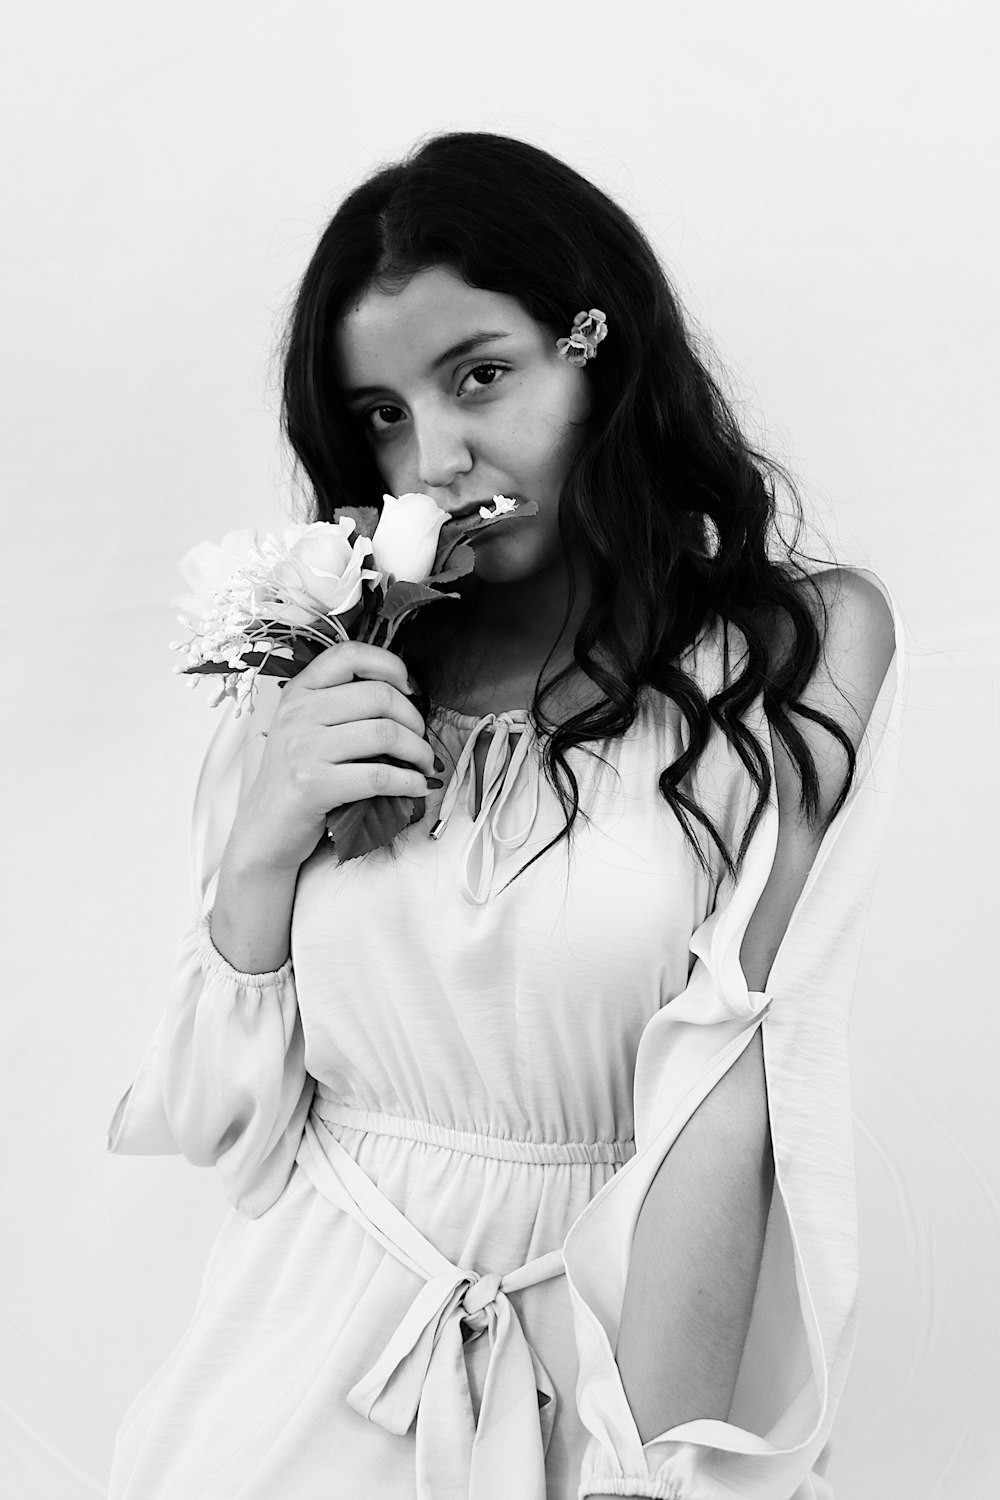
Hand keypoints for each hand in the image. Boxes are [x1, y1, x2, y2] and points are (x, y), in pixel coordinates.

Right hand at [227, 640, 437, 873]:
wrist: (265, 830)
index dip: (390, 666)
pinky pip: (379, 776)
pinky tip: (416, 787)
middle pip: (379, 696)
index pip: (349, 654)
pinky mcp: (313, 785)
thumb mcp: (308, 729)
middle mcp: (297, 713)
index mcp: (299, 691)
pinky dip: (409, 782)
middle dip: (415, 720)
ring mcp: (302, 748)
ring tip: (423, 765)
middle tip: (421, 741)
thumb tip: (407, 697)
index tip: (408, 690)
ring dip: (418, 752)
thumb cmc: (298, 778)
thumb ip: (341, 705)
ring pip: (385, 734)